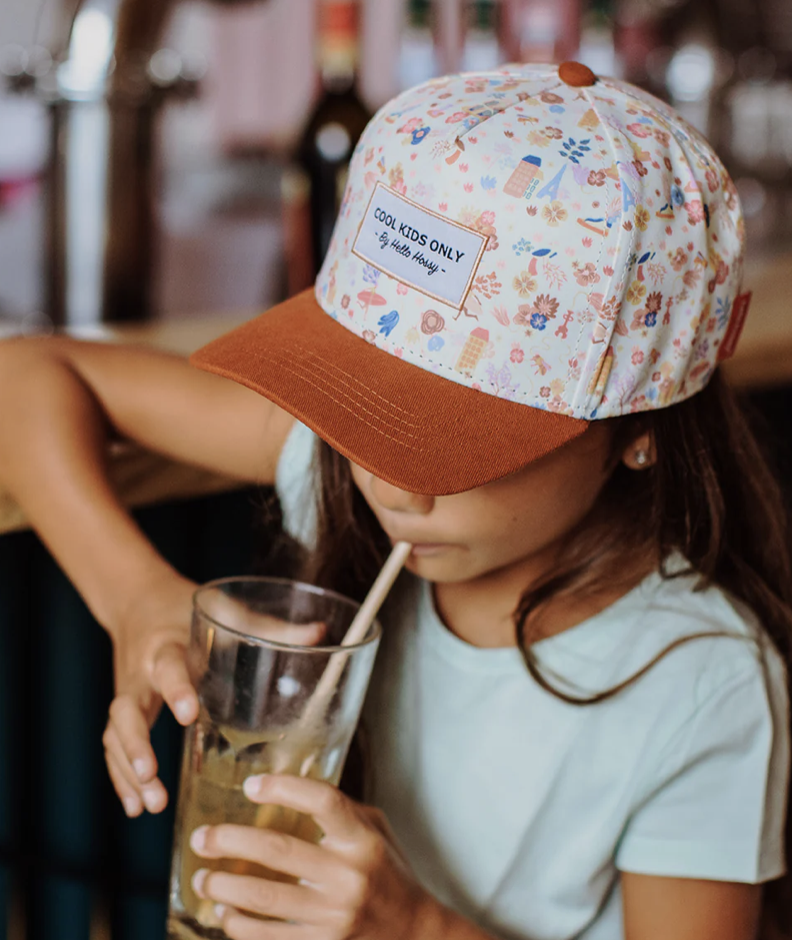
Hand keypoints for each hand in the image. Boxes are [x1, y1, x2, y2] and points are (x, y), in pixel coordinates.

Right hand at [103, 581, 328, 818]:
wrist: (136, 600)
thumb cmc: (184, 607)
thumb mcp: (225, 609)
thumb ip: (269, 626)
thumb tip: (319, 634)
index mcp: (167, 645)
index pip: (167, 667)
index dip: (176, 690)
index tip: (189, 716)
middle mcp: (141, 672)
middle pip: (126, 711)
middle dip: (137, 745)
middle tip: (154, 775)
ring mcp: (128, 692)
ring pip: (114, 734)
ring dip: (127, 770)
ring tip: (149, 805)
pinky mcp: (123, 709)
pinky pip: (112, 746)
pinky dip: (120, 777)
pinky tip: (136, 806)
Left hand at [189, 774, 440, 939]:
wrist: (415, 935)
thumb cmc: (389, 874)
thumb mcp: (376, 832)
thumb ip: (340, 812)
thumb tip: (290, 790)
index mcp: (363, 840)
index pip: (323, 802)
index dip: (284, 788)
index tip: (251, 785)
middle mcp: (349, 877)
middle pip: (279, 852)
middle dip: (230, 842)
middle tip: (203, 837)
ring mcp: (335, 917)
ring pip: (264, 899)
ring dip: (224, 888)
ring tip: (202, 878)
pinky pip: (268, 937)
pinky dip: (239, 926)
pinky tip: (224, 915)